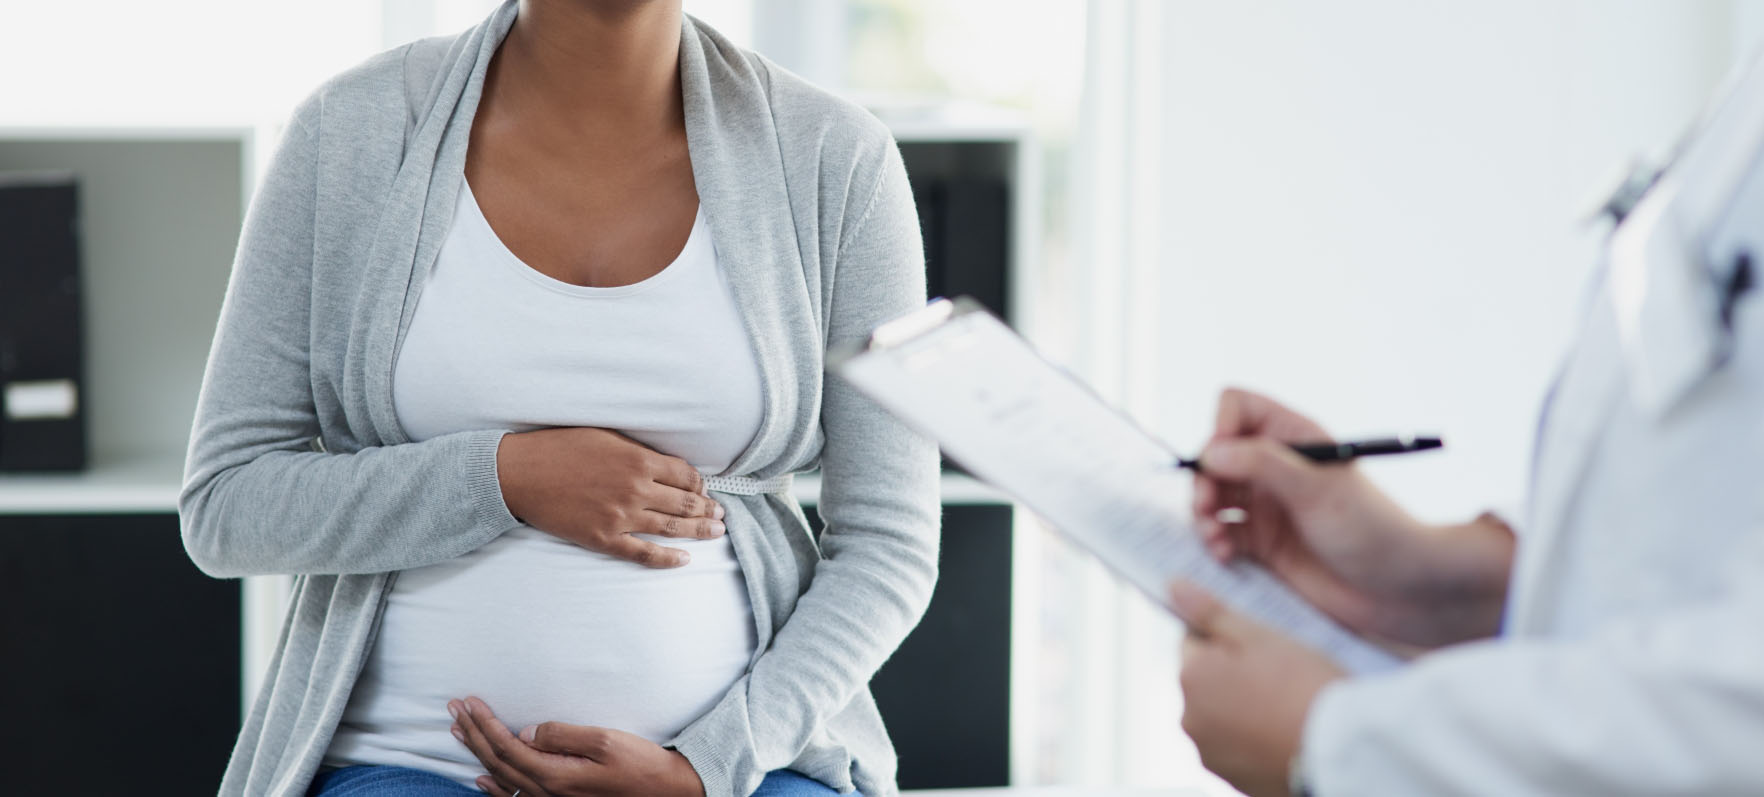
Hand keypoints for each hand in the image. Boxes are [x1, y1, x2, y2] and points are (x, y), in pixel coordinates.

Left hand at [449, 697, 705, 796]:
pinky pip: (515, 795)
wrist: (666, 792)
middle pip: (497, 761)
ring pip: (502, 776)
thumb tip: (527, 730)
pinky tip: (482, 778)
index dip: (484, 723)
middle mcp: (546, 792)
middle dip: (473, 733)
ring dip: (478, 752)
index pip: (506, 746)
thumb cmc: (641, 765)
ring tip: (459, 731)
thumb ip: (562, 735)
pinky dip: (494, 785)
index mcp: (554, 774)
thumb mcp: (605, 740)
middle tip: (454, 708)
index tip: (469, 701)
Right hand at [496, 427, 724, 567]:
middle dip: (708, 509)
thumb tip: (667, 466)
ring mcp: (620, 517)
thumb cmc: (560, 448)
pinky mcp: (604, 538)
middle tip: (721, 515)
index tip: (706, 489)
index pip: (685, 475)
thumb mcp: (605, 437)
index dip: (700, 484)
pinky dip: (667, 559)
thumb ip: (638, 452)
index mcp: (638, 460)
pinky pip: (643, 553)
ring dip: (699, 531)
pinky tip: (684, 560)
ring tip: (716, 532)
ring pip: (672, 528)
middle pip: (685, 503)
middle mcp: (636, 489)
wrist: (521, 474)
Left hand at [1169, 582, 1344, 796]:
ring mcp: (1210, 754)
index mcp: (1190, 678)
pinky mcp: (1233, 779)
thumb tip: (1174, 587)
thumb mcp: (1260, 636)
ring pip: (1222, 715)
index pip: (1194, 641)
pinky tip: (1285, 731)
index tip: (1261, 645)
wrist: (1343, 751)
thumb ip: (1211, 612)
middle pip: (1206, 681)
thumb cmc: (1305, 687)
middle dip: (1234, 674)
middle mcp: (1190, 719)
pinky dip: (1255, 738)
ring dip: (1244, 707)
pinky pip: (1238, 747)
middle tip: (1280, 674)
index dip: (1228, 638)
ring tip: (1287, 705)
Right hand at [1193, 388, 1512, 647]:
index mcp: (1294, 437)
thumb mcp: (1317, 490)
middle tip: (1207, 508)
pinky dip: (1214, 542)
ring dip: (1203, 514)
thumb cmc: (1371, 530)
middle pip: (1214, 454)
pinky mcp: (1262, 544)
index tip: (1218, 460)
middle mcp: (1275, 466)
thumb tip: (1211, 452)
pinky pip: (1220, 533)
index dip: (1220, 426)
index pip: (1238, 407)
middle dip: (1203, 480)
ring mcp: (1267, 505)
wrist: (1400, 591)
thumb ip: (1263, 464)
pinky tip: (1225, 556)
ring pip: (1211, 495)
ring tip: (1214, 537)